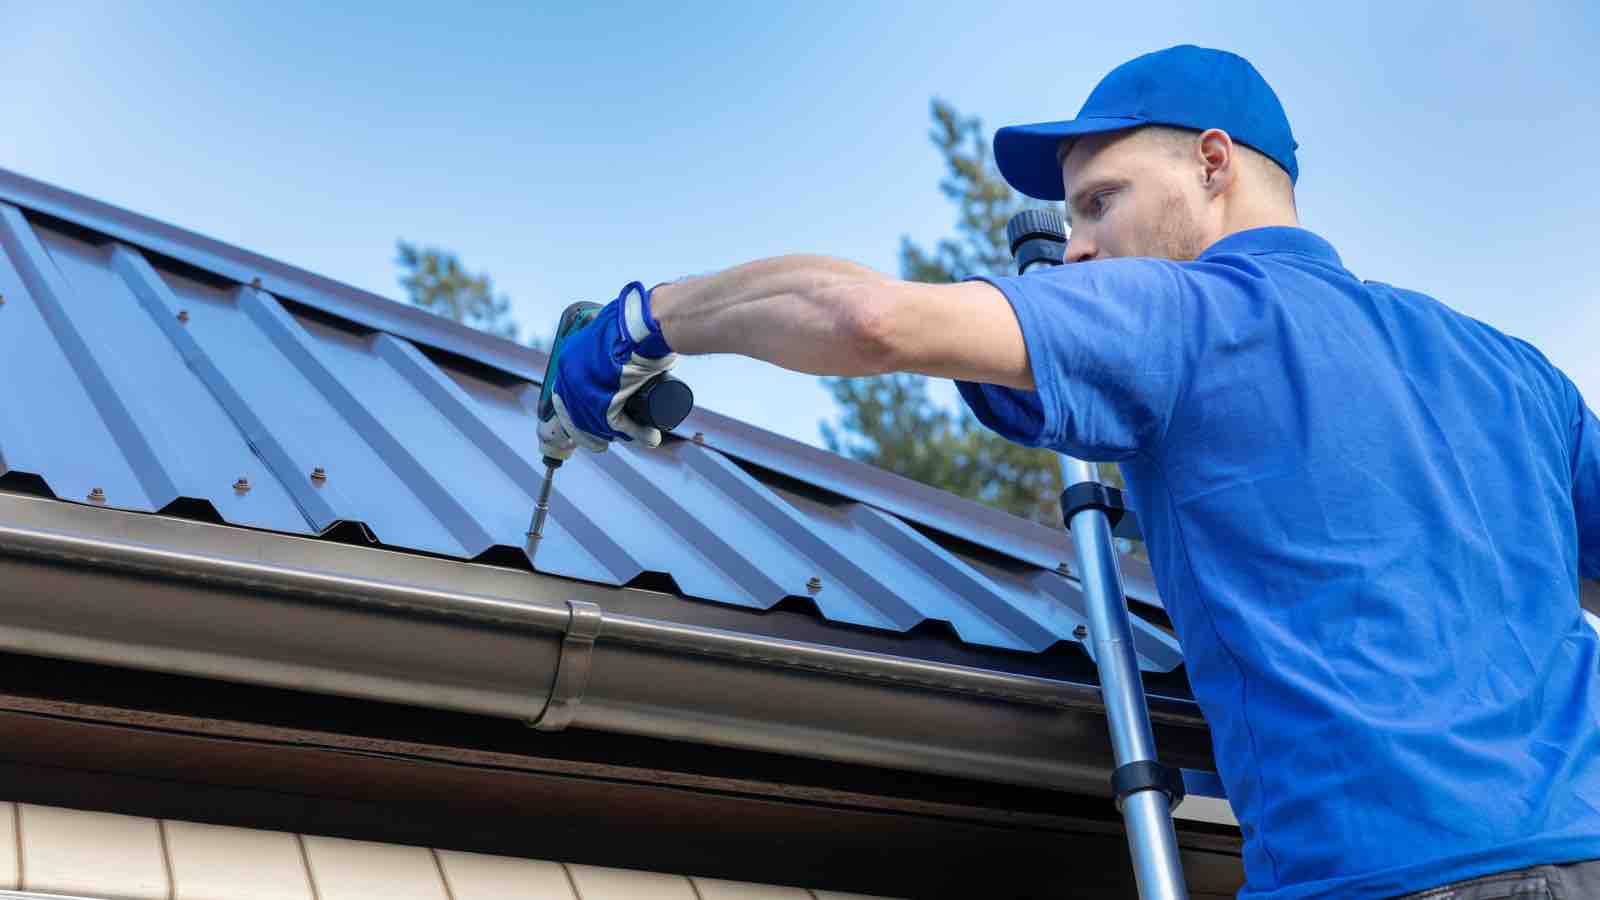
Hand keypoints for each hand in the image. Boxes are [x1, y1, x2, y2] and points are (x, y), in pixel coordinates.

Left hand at [538, 281, 677, 458]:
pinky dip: (633, 433)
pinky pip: (615, 424)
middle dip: (590, 431)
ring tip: (633, 436)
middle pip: (576, 413)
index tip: (590, 420)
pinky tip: (646, 436)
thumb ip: (613, 337)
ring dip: (614, 435)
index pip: (567, 393)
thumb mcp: (614, 328)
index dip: (578, 411)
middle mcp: (570, 377)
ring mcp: (584, 391)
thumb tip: (625, 346)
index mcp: (569, 358)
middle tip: (606, 438)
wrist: (647, 324)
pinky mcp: (603, 402)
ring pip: (595, 423)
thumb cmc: (636, 322)